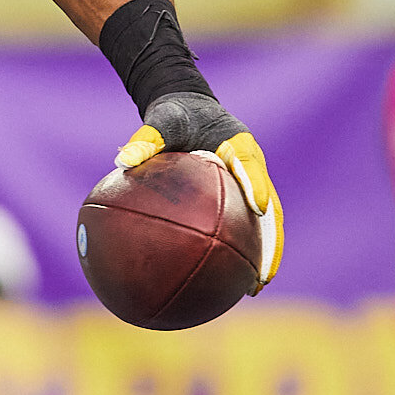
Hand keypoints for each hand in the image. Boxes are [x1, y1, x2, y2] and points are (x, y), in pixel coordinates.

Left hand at [117, 92, 284, 288]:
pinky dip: (242, 249)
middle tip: (262, 274)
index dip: (256, 185)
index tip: (257, 208)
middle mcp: (252, 166)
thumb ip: (146, 140)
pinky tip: (226, 278)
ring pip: (266, 224)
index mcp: (237, 143)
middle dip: (271, 242)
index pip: (249, 165)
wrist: (190, 107)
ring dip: (264, 254)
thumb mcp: (161, 122)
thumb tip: (122, 160)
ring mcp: (251, 183)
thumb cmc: (176, 115)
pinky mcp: (241, 194)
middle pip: (272, 209)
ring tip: (254, 288)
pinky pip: (245, 225)